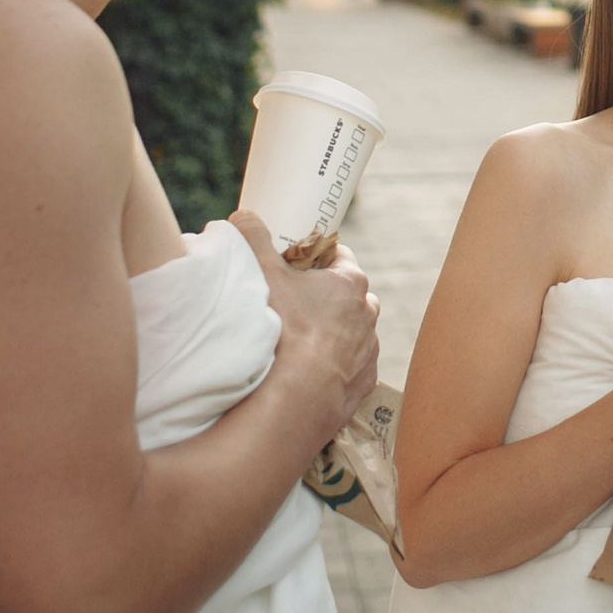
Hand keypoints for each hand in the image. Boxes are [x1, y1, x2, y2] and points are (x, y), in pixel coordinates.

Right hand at [231, 213, 378, 437]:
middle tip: (295, 304)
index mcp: (350, 282)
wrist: (297, 396)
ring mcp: (369, 350)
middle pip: (348, 294)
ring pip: (354, 331)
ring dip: (335, 332)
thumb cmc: (284, 329)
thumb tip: (243, 216)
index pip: (340, 256)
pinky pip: (353, 367)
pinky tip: (312, 371)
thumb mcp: (263, 273)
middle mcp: (368, 313)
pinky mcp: (364, 382)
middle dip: (326, 296)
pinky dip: (337, 366)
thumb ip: (253, 238)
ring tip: (302, 341)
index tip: (297, 265)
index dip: (317, 258)